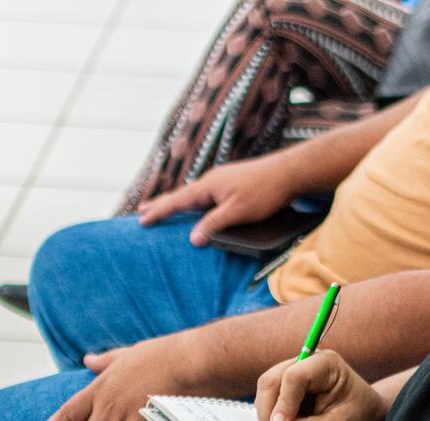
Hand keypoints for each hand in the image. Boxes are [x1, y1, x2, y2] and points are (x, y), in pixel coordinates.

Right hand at [136, 152, 299, 246]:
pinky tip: (197, 205)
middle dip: (161, 204)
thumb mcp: (237, 212)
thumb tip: (192, 239)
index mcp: (208, 186)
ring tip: (164, 209)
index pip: (177, 201)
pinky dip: (193, 201)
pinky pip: (205, 194)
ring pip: (193, 194)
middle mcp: (211, 180)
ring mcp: (222, 180)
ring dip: (177, 202)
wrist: (288, 172)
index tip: (141, 220)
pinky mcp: (232, 183)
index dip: (159, 211)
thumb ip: (214, 225)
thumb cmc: (264, 191)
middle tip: (141, 211)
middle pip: (181, 195)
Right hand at [255, 351, 387, 420]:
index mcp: (326, 364)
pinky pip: (267, 399)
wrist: (364, 416)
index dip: (283, 403)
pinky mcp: (285, 385)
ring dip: (268, 414)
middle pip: (271, 380)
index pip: (294, 377)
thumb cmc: (359, 417)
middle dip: (269, 410)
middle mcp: (305, 361)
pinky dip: (271, 416)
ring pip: (265, 390)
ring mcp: (293, 371)